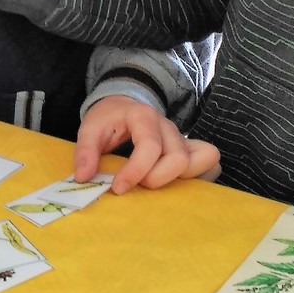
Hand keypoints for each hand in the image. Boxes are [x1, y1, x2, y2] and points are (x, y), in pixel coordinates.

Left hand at [75, 95, 221, 192]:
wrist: (123, 104)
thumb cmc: (108, 119)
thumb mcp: (90, 128)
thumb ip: (85, 151)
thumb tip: (84, 177)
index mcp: (143, 116)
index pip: (149, 146)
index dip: (135, 171)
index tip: (117, 188)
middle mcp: (168, 126)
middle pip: (178, 157)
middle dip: (157, 178)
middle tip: (136, 186)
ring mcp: (182, 137)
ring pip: (199, 159)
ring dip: (178, 179)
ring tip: (154, 184)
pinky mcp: (189, 148)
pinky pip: (209, 160)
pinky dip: (200, 175)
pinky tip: (178, 184)